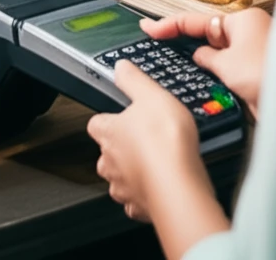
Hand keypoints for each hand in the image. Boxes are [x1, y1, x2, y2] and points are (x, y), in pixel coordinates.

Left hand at [87, 60, 212, 223]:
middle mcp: (110, 162)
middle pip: (106, 152)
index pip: (96, 123)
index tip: (119, 115)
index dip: (108, 118)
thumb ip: (133, 80)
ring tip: (153, 163)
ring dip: (132, 172)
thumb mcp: (151, 94)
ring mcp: (123, 187)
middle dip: (120, 147)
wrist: (179, 184)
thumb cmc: (165, 141)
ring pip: (119, 178)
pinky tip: (159, 185)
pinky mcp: (139, 208)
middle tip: (143, 139)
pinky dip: (145, 194)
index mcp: (109, 132)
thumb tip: (120, 67)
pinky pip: (136, 202)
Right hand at [141, 8, 271, 119]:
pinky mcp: (255, 74)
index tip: (148, 27)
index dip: (169, 25)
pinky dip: (214, 75)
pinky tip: (201, 83)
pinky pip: (226, 70)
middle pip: (207, 35)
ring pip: (216, 54)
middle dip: (185, 42)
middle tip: (157, 47)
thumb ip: (207, 58)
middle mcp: (248, 32)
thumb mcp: (226, 65)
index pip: (197, 21)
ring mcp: (252, 53)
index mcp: (241, 20)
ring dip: (200, 62)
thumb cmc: (268, 75)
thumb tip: (199, 56)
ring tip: (176, 68)